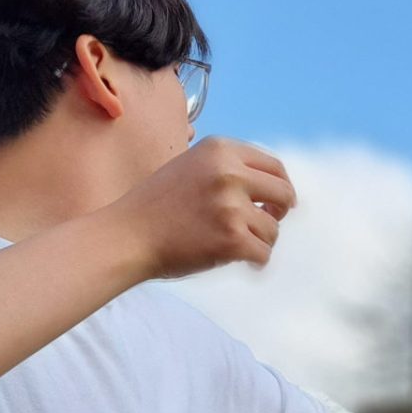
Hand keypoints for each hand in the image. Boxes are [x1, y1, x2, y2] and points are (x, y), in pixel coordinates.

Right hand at [106, 137, 298, 281]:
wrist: (126, 236)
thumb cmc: (156, 206)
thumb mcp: (191, 166)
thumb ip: (228, 169)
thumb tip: (274, 186)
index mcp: (220, 150)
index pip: (274, 167)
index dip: (280, 187)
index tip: (273, 203)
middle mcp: (229, 173)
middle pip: (284, 193)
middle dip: (280, 212)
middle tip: (266, 223)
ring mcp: (231, 206)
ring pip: (274, 229)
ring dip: (260, 241)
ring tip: (235, 244)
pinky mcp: (232, 239)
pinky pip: (264, 254)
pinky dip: (255, 262)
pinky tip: (241, 262)